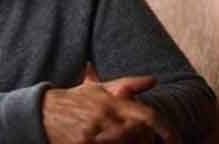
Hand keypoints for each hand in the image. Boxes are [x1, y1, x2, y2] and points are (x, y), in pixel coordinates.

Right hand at [42, 64, 177, 143]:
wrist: (43, 113)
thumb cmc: (75, 101)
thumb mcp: (100, 89)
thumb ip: (129, 84)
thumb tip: (154, 81)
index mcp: (113, 101)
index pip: (148, 116)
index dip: (167, 130)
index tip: (176, 139)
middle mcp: (106, 116)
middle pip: (140, 135)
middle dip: (144, 140)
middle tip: (146, 141)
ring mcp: (96, 134)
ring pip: (126, 143)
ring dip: (129, 142)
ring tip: (119, 138)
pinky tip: (108, 142)